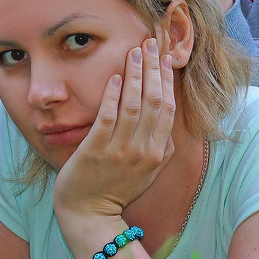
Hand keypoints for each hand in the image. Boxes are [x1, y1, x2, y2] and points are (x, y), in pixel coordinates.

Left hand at [52, 38, 175, 220]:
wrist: (90, 215)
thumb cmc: (116, 190)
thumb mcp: (148, 172)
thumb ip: (161, 148)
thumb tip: (168, 124)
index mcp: (158, 152)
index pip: (168, 108)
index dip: (168, 80)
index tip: (166, 57)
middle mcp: (143, 149)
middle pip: (155, 101)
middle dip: (153, 68)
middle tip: (151, 43)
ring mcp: (120, 149)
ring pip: (133, 104)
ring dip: (135, 75)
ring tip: (134, 51)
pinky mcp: (96, 149)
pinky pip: (107, 116)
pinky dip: (112, 95)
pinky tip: (114, 76)